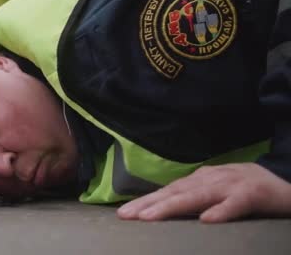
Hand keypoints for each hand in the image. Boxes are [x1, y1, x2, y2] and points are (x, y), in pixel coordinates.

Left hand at [117, 163, 290, 222]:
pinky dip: (221, 211)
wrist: (286, 179)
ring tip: (150, 217)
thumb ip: (195, 195)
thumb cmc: (249, 187)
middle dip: (148, 203)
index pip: (168, 191)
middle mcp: (211, 179)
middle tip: (125, 215)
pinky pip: (235, 204)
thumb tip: (166, 204)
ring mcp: (231, 185)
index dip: (146, 201)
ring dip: (172, 206)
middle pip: (175, 192)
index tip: (124, 212)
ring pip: (197, 196)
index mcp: (202, 179)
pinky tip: (207, 220)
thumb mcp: (217, 189)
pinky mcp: (253, 194)